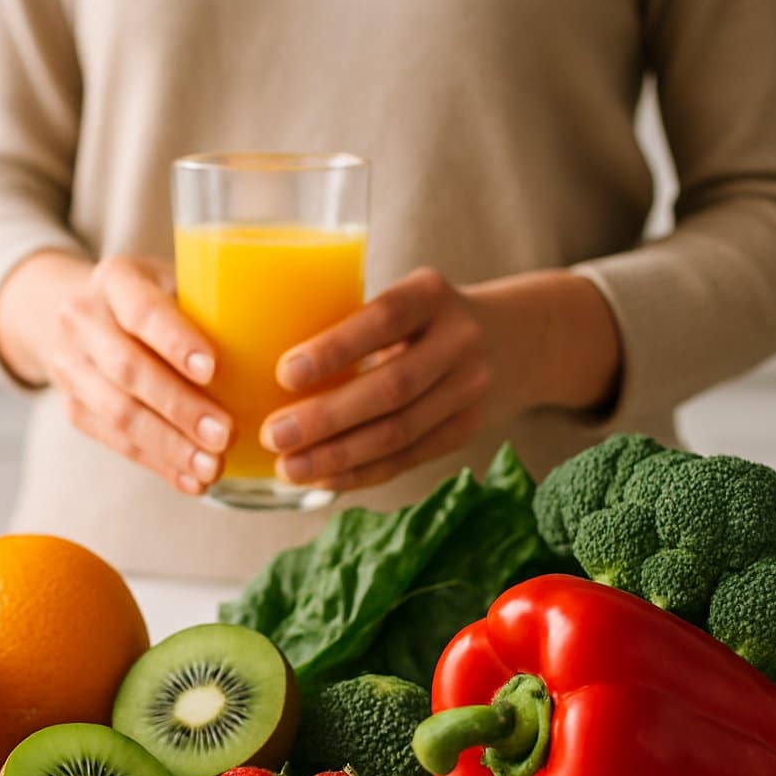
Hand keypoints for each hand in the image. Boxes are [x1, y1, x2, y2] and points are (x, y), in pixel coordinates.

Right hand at [33, 255, 232, 495]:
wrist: (86, 318)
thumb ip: (216, 305)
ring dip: (170, 445)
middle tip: (225, 434)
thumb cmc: (159, 299)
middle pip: (128, 368)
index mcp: (115, 279)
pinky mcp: (74, 408)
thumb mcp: (179, 281)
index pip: (141, 310)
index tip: (213, 370)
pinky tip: (193, 482)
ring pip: (118, 413)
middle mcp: (82, 319)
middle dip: (180, 406)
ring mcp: (70, 367)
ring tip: (213, 466)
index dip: (175, 341)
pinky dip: (159, 465)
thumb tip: (288, 337)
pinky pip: (116, 443)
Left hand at [260, 267, 619, 490]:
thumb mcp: (403, 297)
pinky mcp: (468, 430)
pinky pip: (409, 457)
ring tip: (288, 467)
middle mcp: (459, 340)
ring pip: (399, 432)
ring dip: (339, 456)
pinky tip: (323, 480)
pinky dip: (363, 472)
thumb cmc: (425, 317)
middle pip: (390, 387)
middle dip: (326, 418)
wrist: (519, 338)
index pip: (382, 319)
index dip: (333, 349)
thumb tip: (256, 358)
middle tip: (273, 434)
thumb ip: (352, 321)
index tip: (283, 373)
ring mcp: (470, 389)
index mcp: (431, 294)